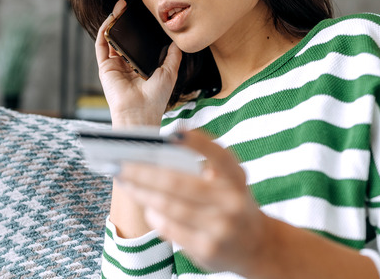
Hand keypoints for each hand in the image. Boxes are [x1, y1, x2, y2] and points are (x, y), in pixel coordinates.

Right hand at [95, 0, 181, 126]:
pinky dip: (106, 29)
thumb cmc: (155, 98)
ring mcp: (114, 66)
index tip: (143, 14)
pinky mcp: (105, 67)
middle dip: (124, 21)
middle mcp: (125, 66)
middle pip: (123, 39)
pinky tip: (113, 17)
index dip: (138, 29)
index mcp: (139, 68)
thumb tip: (177, 41)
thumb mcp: (169, 72)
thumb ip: (172, 56)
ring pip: (111, 38)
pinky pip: (102, 44)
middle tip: (129, 5)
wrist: (141, 112)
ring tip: (120, 6)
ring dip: (114, 21)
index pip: (137, 44)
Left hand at [117, 129, 270, 274]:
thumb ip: (208, 166)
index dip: (198, 143)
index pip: (218, 156)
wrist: (259, 246)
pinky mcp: (207, 248)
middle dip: (143, 172)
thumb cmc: (234, 204)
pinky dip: (155, 216)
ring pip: (169, 206)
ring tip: (126, 183)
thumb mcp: (232, 181)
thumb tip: (162, 148)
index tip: (174, 132)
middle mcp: (231, 202)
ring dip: (142, 193)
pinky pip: (171, 229)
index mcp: (236, 179)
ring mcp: (219, 227)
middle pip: (178, 183)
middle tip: (121, 163)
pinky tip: (147, 207)